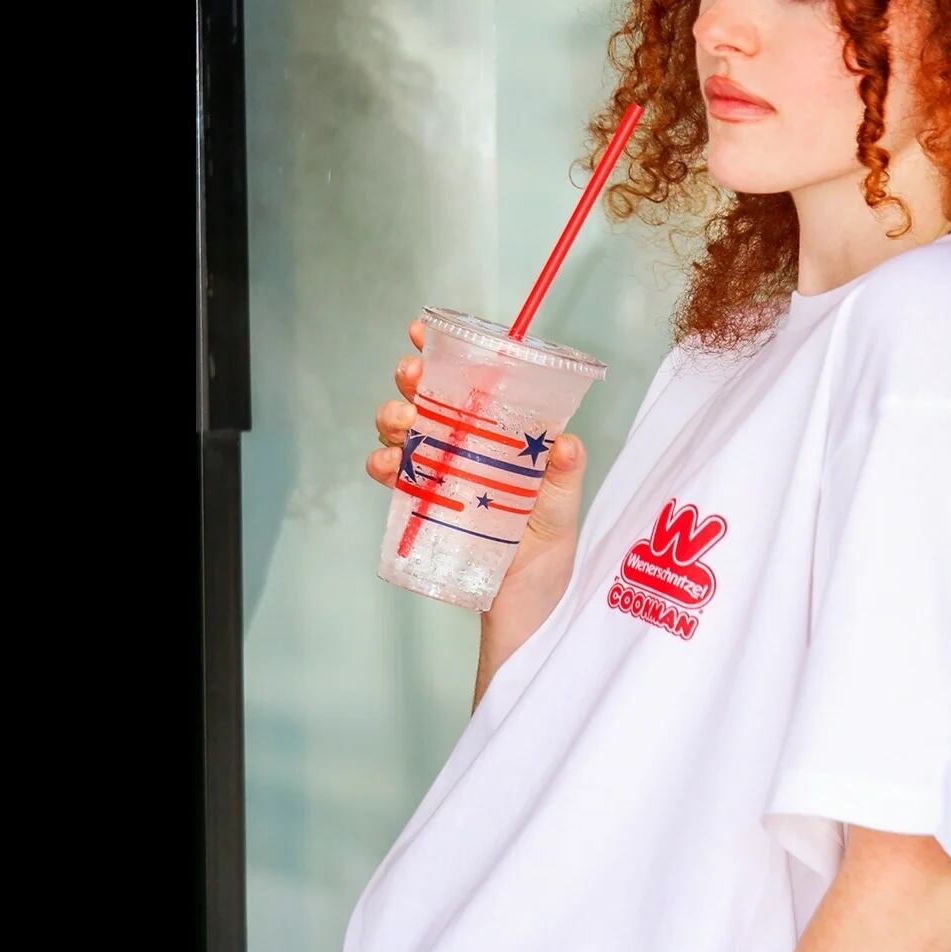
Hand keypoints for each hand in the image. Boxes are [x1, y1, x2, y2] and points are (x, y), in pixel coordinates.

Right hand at [367, 316, 588, 640]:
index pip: (476, 386)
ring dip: (394, 419)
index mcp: (505, 440)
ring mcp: (443, 477)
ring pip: (406, 431)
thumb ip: (565, 479)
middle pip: (432, 399)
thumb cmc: (549, 563)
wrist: (524, 620)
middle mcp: (471, 450)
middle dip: (414, 381)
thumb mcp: (564, 516)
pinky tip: (385, 466)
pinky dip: (383, 464)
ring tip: (400, 427)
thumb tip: (567, 443)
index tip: (424, 331)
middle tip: (412, 378)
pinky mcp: (423, 508)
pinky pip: (394, 477)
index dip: (448, 353)